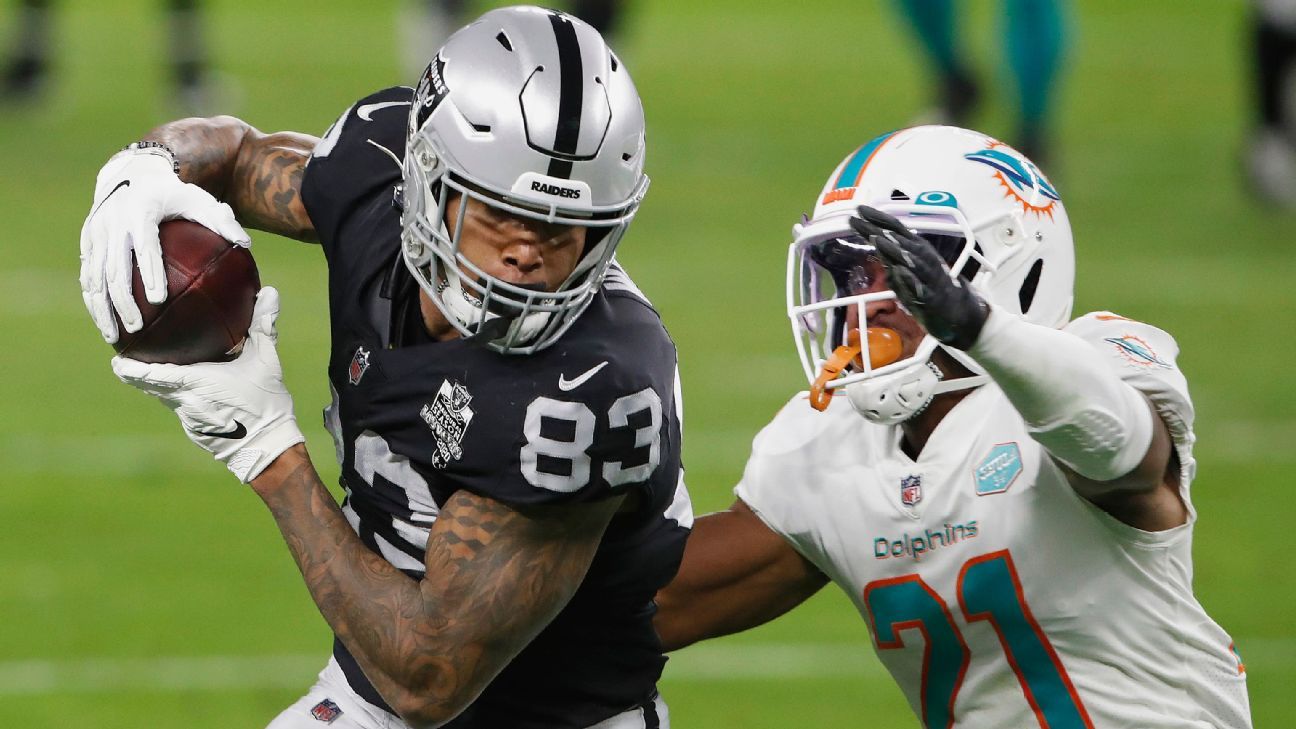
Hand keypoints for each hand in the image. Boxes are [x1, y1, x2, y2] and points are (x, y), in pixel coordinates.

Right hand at [79, 143, 250, 342]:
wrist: (131, 174)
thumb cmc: (173, 193)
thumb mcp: (198, 199)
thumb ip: (221, 220)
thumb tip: (246, 244)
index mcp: (140, 211)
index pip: (145, 246)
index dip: (150, 273)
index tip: (158, 300)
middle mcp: (112, 222)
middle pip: (114, 268)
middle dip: (123, 301)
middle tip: (138, 327)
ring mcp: (95, 233)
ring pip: (94, 277)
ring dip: (101, 309)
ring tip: (115, 337)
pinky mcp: (86, 241)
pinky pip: (88, 276)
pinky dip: (93, 301)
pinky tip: (105, 324)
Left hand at [111, 287, 303, 482]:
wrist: (269, 449)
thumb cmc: (266, 404)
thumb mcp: (267, 361)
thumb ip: (263, 325)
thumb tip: (270, 292)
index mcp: (195, 382)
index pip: (151, 374)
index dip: (130, 367)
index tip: (115, 358)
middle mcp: (185, 402)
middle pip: (150, 386)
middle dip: (136, 372)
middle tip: (126, 358)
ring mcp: (188, 420)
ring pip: (165, 398)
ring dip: (158, 386)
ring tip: (152, 371)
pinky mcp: (196, 432)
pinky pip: (182, 410)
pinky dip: (179, 399)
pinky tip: (189, 393)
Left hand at [849, 205, 989, 349]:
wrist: (958, 311)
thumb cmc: (933, 286)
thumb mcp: (911, 266)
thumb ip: (893, 256)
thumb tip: (875, 243)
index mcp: (918, 249)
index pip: (895, 229)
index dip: (877, 219)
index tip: (859, 210)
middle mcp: (924, 258)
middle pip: (899, 240)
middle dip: (878, 229)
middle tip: (858, 218)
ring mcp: (928, 277)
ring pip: (910, 260)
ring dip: (893, 249)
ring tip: (877, 239)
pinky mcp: (930, 297)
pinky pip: (918, 286)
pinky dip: (908, 278)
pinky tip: (897, 270)